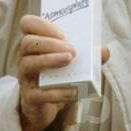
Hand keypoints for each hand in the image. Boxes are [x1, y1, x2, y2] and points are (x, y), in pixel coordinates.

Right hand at [17, 15, 109, 130]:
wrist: (47, 106)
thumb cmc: (61, 76)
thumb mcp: (76, 63)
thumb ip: (90, 55)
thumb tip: (105, 50)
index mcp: (37, 43)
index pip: (28, 23)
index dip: (42, 24)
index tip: (64, 33)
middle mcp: (26, 57)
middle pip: (28, 42)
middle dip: (50, 43)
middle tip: (73, 50)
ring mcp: (26, 77)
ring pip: (28, 63)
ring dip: (50, 60)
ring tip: (70, 60)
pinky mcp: (29, 98)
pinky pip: (37, 94)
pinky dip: (56, 92)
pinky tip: (72, 91)